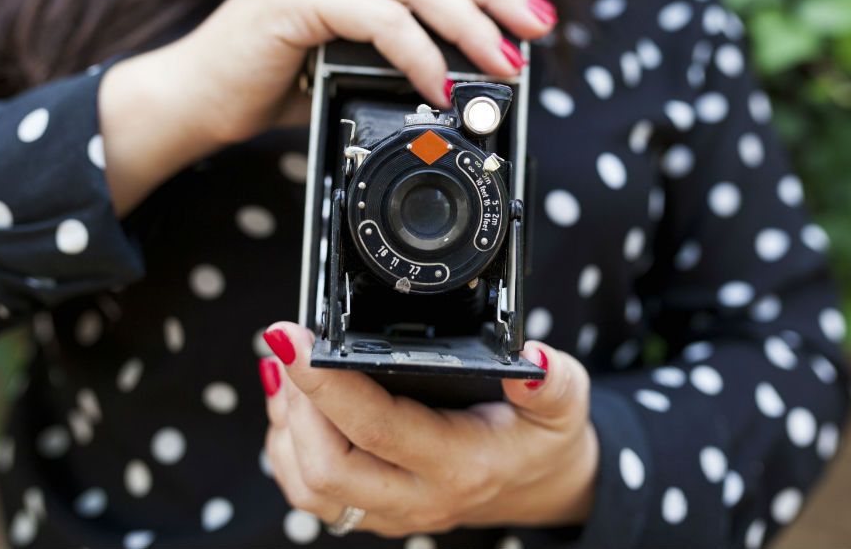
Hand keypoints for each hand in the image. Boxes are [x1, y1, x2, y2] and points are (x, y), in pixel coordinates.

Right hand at [99, 0, 556, 214]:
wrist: (198, 97)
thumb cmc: (275, 78)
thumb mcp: (352, 51)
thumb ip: (403, 40)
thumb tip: (477, 62)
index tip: (534, 18)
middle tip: (534, 37)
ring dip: (470, 27)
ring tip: (501, 65)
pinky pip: (381, 19)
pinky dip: (419, 53)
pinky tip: (439, 83)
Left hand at [259, 322, 598, 537]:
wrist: (541, 486)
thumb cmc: (545, 439)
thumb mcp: (564, 403)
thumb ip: (552, 382)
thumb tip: (531, 358)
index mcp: (460, 464)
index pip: (378, 428)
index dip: (326, 384)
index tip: (294, 339)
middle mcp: (419, 496)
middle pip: (327, 468)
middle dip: (295, 404)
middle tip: (290, 348)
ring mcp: (393, 511)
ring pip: (310, 488)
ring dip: (286, 428)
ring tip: (288, 372)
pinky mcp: (375, 511)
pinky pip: (313, 496)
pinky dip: (288, 451)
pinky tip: (293, 407)